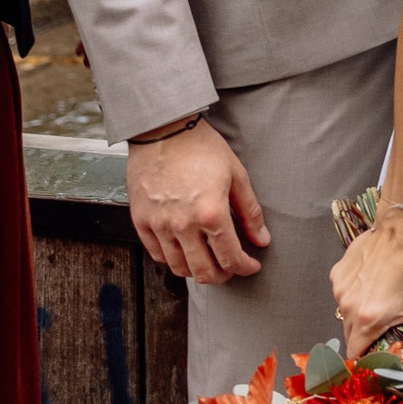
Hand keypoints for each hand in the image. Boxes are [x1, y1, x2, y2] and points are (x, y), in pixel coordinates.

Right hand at [126, 121, 268, 285]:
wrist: (163, 128)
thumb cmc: (200, 147)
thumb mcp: (236, 175)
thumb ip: (250, 212)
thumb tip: (261, 239)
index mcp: (211, 213)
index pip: (231, 258)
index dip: (245, 267)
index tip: (250, 265)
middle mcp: (183, 225)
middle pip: (205, 272)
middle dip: (223, 275)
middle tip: (230, 268)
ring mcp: (159, 225)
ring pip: (179, 268)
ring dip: (197, 271)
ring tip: (208, 261)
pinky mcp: (141, 220)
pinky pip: (157, 254)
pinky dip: (173, 259)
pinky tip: (184, 250)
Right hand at [331, 210, 402, 361]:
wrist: (401, 231)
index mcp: (368, 319)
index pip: (355, 353)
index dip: (364, 357)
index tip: (374, 354)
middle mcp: (348, 306)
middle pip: (349, 334)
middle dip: (363, 336)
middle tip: (381, 327)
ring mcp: (340, 289)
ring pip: (345, 313)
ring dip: (358, 313)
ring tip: (378, 298)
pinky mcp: (336, 274)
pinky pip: (343, 294)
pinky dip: (354, 294)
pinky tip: (371, 282)